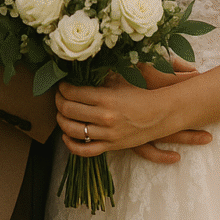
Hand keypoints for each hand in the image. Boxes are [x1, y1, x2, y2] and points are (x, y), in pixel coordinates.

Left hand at [55, 70, 210, 161]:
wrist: (161, 113)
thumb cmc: (140, 93)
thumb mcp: (120, 80)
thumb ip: (100, 76)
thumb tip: (80, 68)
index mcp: (105, 97)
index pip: (72, 93)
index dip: (62, 88)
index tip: (62, 85)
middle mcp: (104, 117)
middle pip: (68, 110)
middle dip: (58, 101)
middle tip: (58, 96)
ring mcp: (107, 134)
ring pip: (72, 130)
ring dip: (61, 121)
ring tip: (61, 114)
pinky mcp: (111, 146)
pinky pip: (85, 150)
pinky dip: (71, 145)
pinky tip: (66, 137)